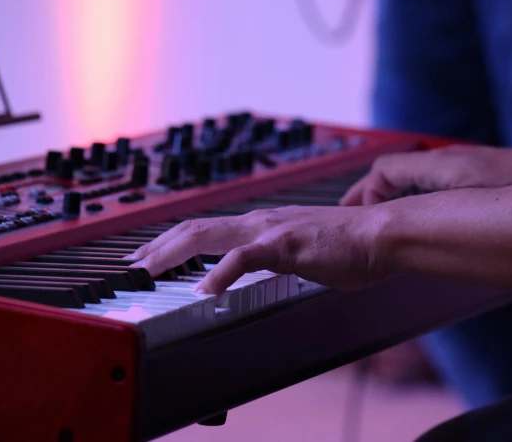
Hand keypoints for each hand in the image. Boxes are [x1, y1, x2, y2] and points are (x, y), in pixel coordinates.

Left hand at [125, 205, 386, 294]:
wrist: (379, 234)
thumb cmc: (348, 245)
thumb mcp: (301, 252)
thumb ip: (277, 258)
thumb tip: (263, 268)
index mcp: (261, 224)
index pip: (206, 229)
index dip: (172, 241)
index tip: (149, 256)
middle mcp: (259, 221)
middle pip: (194, 228)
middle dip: (156, 246)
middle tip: (131, 265)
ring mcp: (270, 230)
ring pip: (208, 235)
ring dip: (171, 253)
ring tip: (147, 271)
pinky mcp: (285, 245)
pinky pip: (245, 258)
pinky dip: (220, 274)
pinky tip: (205, 290)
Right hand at [340, 144, 511, 205]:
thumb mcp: (467, 195)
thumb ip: (423, 197)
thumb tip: (386, 209)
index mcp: (439, 164)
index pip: (384, 170)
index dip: (365, 194)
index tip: (361, 217)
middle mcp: (447, 161)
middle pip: (393, 172)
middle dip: (371, 194)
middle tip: (353, 215)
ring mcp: (463, 168)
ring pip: (412, 178)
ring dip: (392, 196)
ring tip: (381, 220)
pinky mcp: (479, 178)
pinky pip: (431, 185)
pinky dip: (415, 199)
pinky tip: (421, 218)